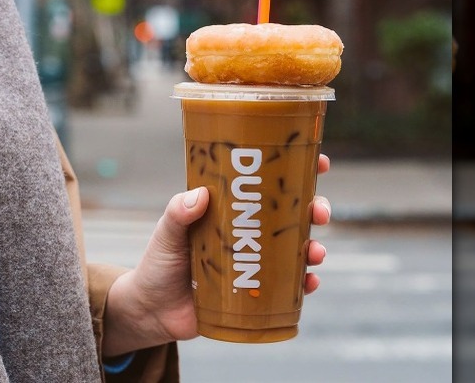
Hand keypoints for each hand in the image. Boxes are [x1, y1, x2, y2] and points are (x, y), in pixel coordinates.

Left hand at [102, 154, 331, 356]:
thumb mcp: (166, 234)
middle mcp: (250, 233)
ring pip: (297, 250)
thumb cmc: (158, 265)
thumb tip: (199, 195)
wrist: (153, 311)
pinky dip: (304, 284)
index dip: (298, 170)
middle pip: (294, 215)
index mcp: (232, 210)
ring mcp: (256, 262)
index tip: (321, 162)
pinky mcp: (257, 292)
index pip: (269, 184)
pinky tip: (309, 283)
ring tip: (315, 253)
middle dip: (315, 209)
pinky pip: (290, 287)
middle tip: (320, 212)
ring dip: (314, 248)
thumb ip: (177, 214)